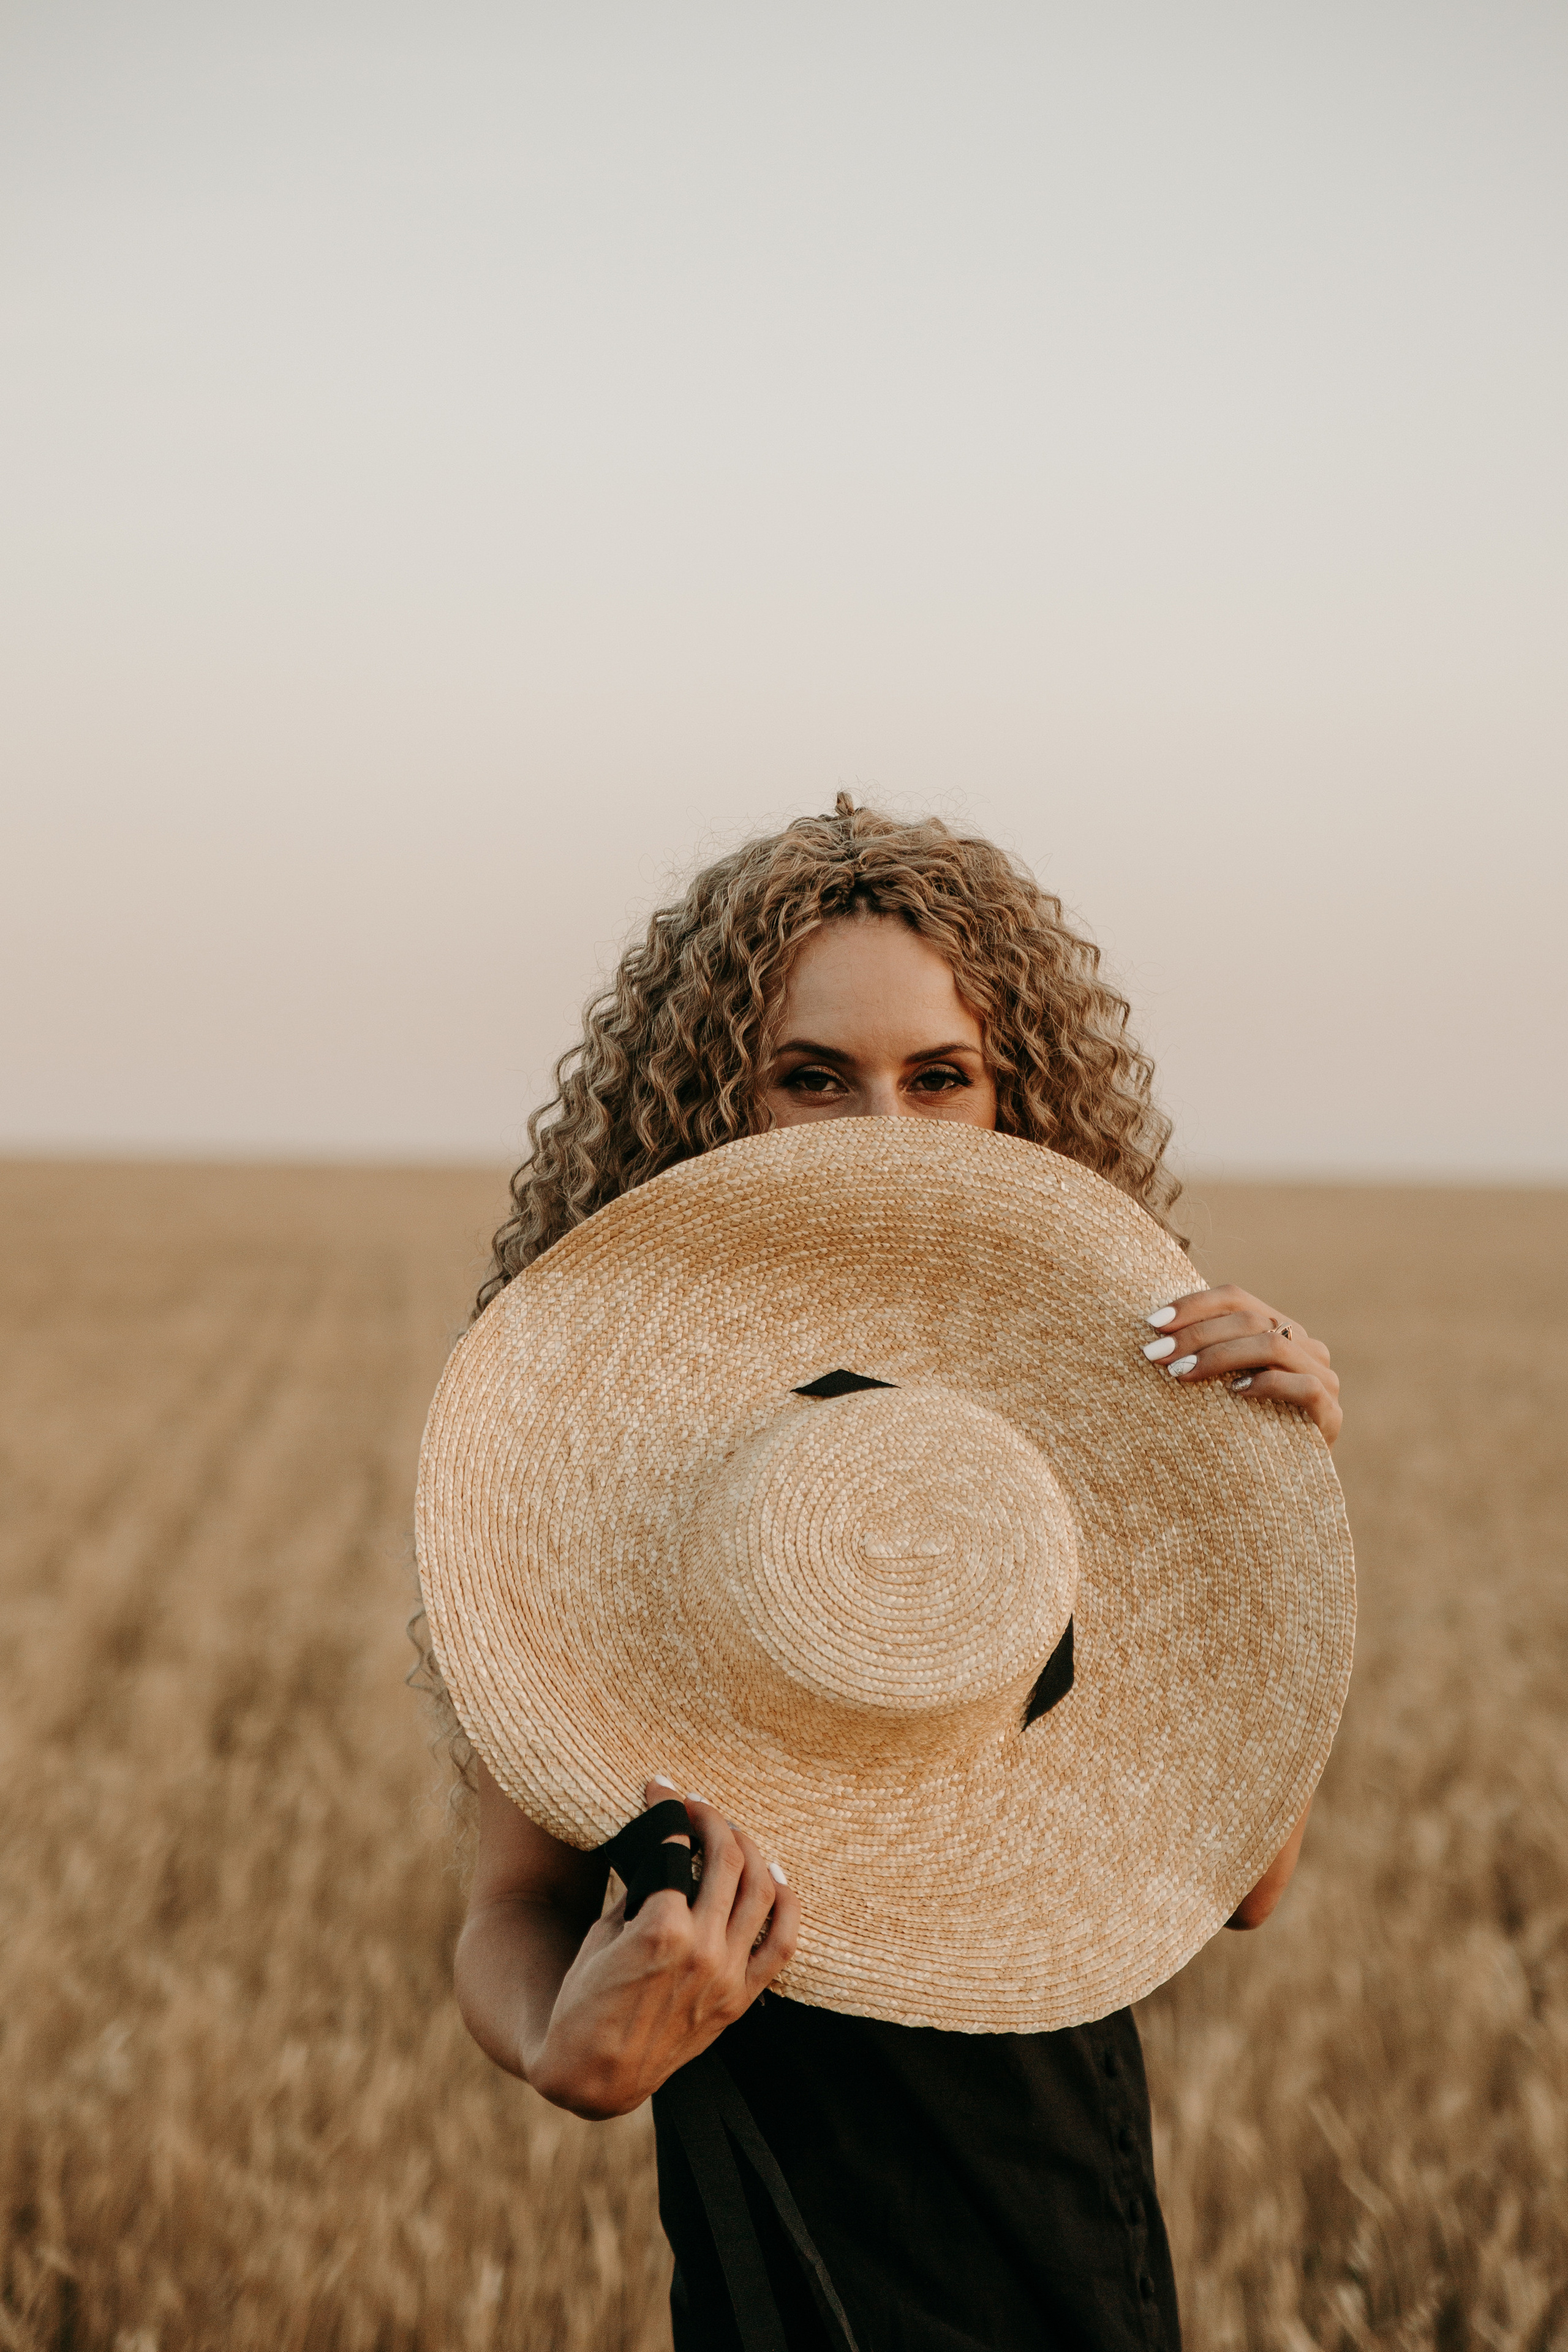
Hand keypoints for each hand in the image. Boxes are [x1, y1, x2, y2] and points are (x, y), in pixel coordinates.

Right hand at [528, 1784, 798, 2119]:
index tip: (660, 1790)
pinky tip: (773, 1874)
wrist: (596, 2077)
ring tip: (729, 1833)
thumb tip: (666, 1854)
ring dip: (748, 1849)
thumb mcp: (602, 1935)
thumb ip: (640, 1892)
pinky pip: (782, 1943)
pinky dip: (786, 1902)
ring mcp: (727, 1975)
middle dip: (711, 1819)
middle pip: (727, 1859)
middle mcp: (702, 1948)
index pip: (677, 1846)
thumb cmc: (584, 2003)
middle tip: (695, 1806)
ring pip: (761, 1890)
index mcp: (661, 1928)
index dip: (667, 1809)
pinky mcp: (739, 2000)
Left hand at [1141, 1285, 1341, 1446]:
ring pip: (1274, 1345)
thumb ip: (1202, 1350)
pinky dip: (1267, 1384)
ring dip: (1220, 1356)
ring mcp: (1324, 1378)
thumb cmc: (1234, 1428)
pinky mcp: (1331, 1414)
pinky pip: (1306, 1386)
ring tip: (1180, 1373)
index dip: (1193, 1305)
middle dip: (1196, 1335)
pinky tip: (1234, 1393)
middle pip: (1250, 1319)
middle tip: (1156, 1354)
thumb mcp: (1214, 1382)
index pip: (1235, 1298)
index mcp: (1278, 1327)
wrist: (1274, 1487)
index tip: (1153, 1323)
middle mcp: (1305, 1345)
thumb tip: (1152, 1327)